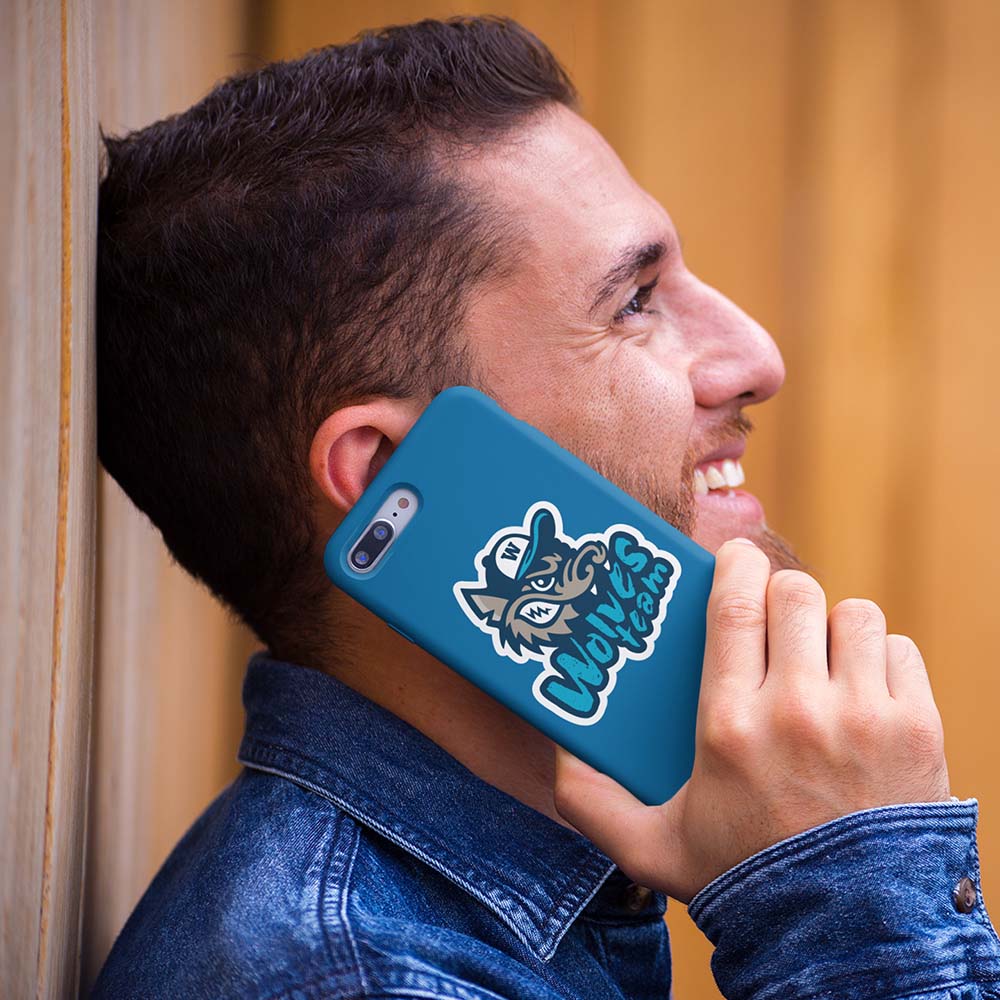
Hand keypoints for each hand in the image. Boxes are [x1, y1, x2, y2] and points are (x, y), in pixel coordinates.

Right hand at [553, 537, 950, 902]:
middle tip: (777, 615)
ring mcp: (863, 718)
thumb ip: (591, 803)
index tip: (735, 558)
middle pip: (796, 595)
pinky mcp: (917, 731)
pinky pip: (900, 653)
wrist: (845, 931)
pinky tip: (865, 689)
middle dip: (784, 594)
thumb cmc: (744, 879)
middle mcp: (797, 711)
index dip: (736, 568)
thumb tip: (556, 753)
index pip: (735, 609)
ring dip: (835, 627)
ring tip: (823, 656)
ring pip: (854, 616)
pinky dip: (883, 660)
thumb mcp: (651, 848)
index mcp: (729, 726)